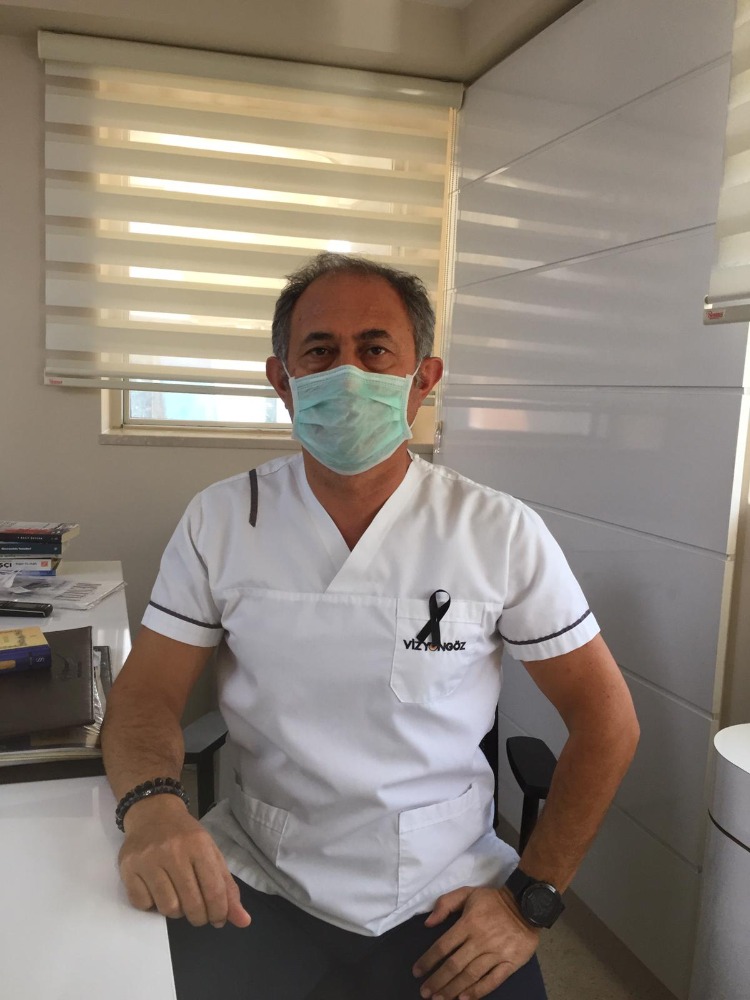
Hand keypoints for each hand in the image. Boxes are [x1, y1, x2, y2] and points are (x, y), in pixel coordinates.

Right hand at [118, 795, 250, 928]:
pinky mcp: (128, 868)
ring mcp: (148, 859)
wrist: (152, 812)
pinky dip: (152, 905)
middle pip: (191, 904)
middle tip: (199, 914)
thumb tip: (243, 921)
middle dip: (199, 917)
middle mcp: (173, 850)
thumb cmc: (185, 836)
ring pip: (167, 908)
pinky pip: (143, 904)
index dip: (219, 912)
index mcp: (199, 844)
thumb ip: (226, 887)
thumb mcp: (210, 853)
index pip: (214, 890)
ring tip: (177, 897)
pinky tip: (157, 890)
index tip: (219, 919)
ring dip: (175, 911)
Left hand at [411, 886, 539, 999]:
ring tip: (439, 999)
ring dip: (453, 989)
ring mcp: (496, 953)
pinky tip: (464, 999)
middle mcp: (480, 940)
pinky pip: (492, 981)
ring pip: (470, 975)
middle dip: (437, 980)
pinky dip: (478, 991)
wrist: (526, 905)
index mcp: (468, 923)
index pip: (443, 946)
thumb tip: (428, 923)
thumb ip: (446, 904)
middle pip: (454, 965)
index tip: (417, 972)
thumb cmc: (493, 901)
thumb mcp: (468, 893)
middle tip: (424, 992)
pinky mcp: (510, 963)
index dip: (428, 960)